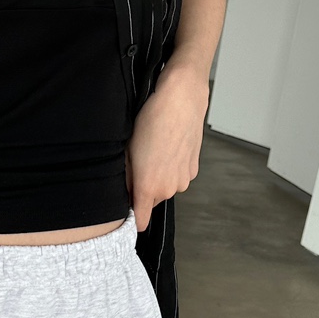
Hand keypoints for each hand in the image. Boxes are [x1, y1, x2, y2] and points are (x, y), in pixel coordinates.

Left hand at [125, 62, 209, 231]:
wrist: (182, 96)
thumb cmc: (152, 119)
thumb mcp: (128, 149)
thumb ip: (126, 178)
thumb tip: (125, 192)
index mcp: (149, 188)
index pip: (140, 220)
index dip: (132, 217)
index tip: (126, 212)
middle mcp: (169, 189)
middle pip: (151, 200)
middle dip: (144, 189)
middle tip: (138, 164)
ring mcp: (183, 180)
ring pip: (166, 187)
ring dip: (159, 177)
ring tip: (155, 151)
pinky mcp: (193, 168)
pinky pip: (178, 176)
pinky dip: (172, 168)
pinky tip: (169, 148)